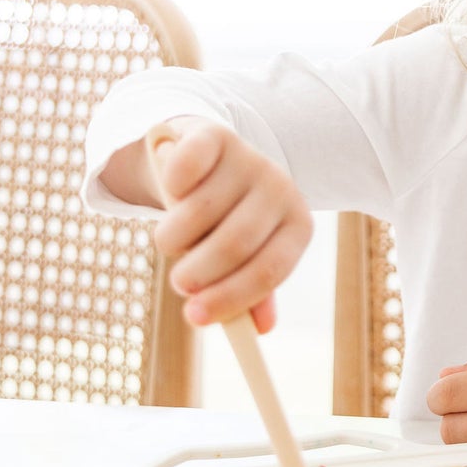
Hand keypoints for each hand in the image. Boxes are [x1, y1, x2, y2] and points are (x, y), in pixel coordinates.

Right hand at [147, 121, 311, 334]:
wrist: (209, 158)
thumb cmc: (228, 219)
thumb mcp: (248, 253)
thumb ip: (252, 289)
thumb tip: (259, 329)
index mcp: (297, 225)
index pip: (269, 271)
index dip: (230, 298)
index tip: (195, 318)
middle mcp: (279, 189)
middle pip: (234, 244)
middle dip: (198, 274)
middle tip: (180, 284)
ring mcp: (248, 159)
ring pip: (199, 213)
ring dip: (172, 238)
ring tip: (170, 242)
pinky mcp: (215, 137)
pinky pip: (183, 170)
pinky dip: (169, 187)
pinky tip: (171, 193)